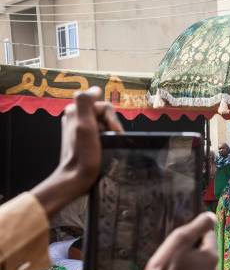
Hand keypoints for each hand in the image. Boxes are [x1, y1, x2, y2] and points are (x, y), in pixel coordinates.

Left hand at [33, 87, 122, 218]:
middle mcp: (75, 117)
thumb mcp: (84, 126)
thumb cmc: (84, 156)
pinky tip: (104, 149)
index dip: (112, 119)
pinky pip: (100, 133)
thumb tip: (96, 89)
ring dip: (109, 134)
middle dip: (111, 126)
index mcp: (75, 111)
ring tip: (108, 147)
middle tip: (111, 142)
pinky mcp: (82, 140)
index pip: (104, 106)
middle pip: (104, 114)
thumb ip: (86, 102)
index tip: (114, 134)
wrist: (76, 180)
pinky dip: (105, 139)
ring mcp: (78, 129)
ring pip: (103, 124)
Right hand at [130, 212, 217, 269]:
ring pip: (200, 267)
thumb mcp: (179, 239)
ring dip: (190, 265)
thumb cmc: (164, 268)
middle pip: (205, 252)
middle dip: (192, 251)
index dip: (192, 235)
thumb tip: (211, 216)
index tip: (179, 243)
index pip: (208, 235)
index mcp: (212, 256)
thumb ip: (198, 226)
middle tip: (174, 257)